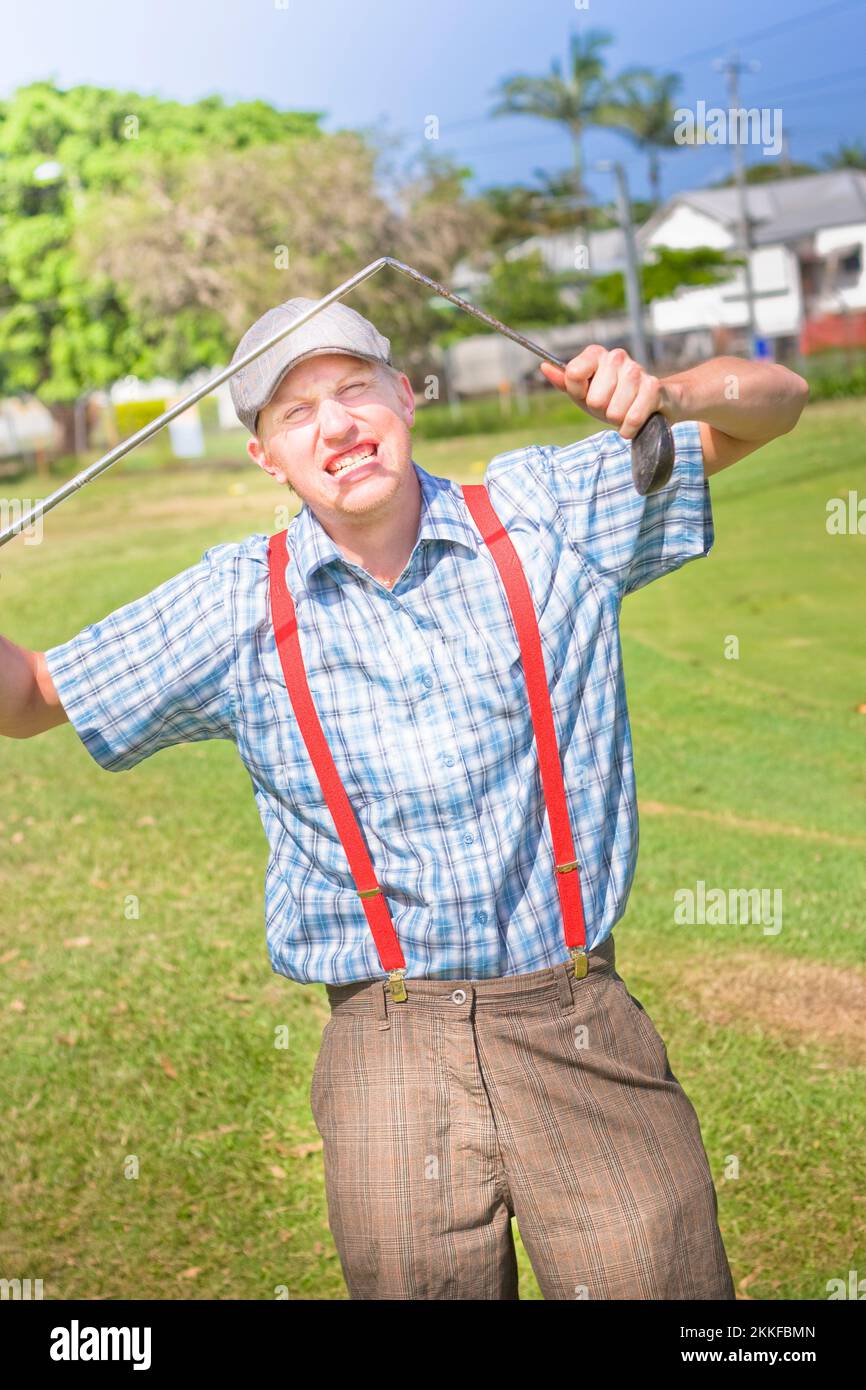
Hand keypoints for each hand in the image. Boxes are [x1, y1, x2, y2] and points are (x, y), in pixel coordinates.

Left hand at [539, 345, 678, 440]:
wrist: (653, 405)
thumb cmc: (614, 399)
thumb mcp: (585, 393)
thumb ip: (565, 382)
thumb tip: (544, 366)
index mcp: (596, 354)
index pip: (573, 374)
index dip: (579, 393)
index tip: (588, 394)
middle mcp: (616, 357)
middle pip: (594, 399)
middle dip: (602, 410)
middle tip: (612, 405)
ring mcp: (636, 370)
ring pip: (614, 411)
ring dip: (618, 419)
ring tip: (625, 410)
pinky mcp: (653, 387)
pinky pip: (632, 418)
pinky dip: (631, 428)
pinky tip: (635, 422)